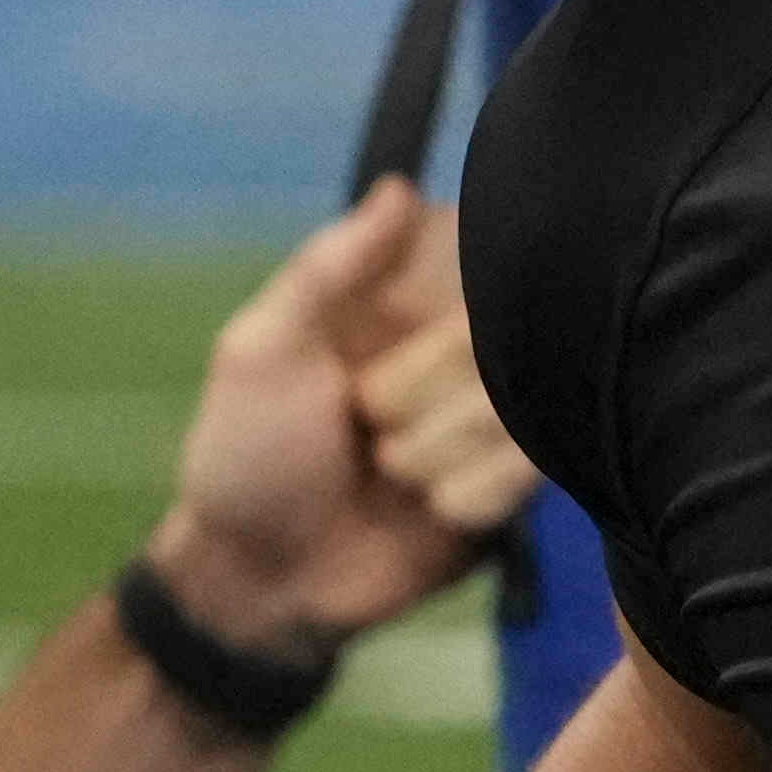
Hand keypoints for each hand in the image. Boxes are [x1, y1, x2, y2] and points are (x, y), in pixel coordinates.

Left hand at [143, 186, 537, 665]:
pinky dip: (462, 497)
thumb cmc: (247, 455)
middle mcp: (462, 346)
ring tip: (387, 474)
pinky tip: (424, 511)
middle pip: (499, 329)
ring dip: (434, 451)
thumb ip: (329, 268)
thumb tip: (400, 188)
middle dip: (419, 385)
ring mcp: (497, 415)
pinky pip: (524, 471)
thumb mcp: (263, 350)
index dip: (448, 284)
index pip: (475, 246)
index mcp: (401, 296)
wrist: (264, 583)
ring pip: (515, 404)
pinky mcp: (518, 484)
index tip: (411, 320)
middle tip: (361, 420)